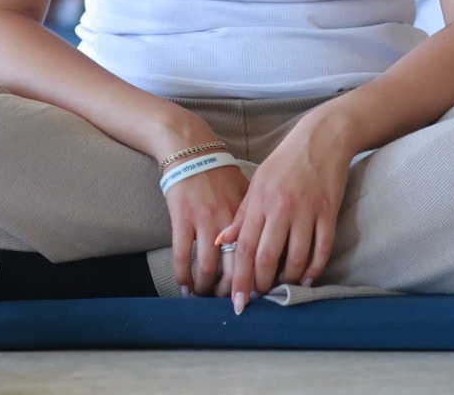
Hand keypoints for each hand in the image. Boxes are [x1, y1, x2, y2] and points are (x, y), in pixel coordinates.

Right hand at [164, 163, 249, 297]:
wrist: (191, 151)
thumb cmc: (220, 173)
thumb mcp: (245, 192)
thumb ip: (255, 219)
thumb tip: (272, 244)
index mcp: (247, 214)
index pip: (256, 256)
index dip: (257, 279)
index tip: (257, 295)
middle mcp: (228, 220)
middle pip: (234, 267)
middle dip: (232, 291)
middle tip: (231, 303)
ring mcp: (203, 220)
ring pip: (207, 267)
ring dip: (206, 289)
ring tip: (206, 297)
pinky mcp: (181, 219)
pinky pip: (181, 256)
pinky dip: (183, 276)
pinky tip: (185, 287)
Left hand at [218, 118, 350, 309]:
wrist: (322, 137)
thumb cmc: (285, 161)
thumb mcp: (257, 183)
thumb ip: (241, 214)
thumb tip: (221, 241)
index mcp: (259, 201)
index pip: (245, 248)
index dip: (241, 279)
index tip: (238, 302)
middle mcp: (281, 208)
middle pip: (268, 258)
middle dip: (263, 284)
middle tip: (261, 296)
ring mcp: (306, 211)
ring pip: (296, 258)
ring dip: (289, 279)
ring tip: (283, 286)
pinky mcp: (329, 212)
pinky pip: (322, 249)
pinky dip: (315, 269)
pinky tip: (309, 278)